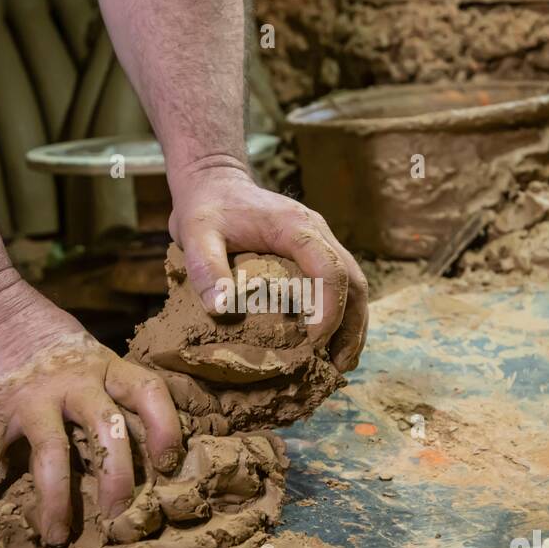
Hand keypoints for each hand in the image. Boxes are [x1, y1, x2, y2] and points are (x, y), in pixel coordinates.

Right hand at [0, 274, 182, 544]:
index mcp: (102, 366)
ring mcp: (31, 395)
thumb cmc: (33, 329)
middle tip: (119, 516)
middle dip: (118, 479)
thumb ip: (101, 385)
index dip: (166, 428)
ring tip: (56, 536)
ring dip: (56, 501)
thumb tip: (127, 433)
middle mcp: (74, 382)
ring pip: (54, 453)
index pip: (147, 392)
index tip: (168, 464)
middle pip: (110, 431)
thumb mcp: (82, 349)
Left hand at [168, 158, 368, 371]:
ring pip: (354, 284)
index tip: (314, 343)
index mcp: (296, 227)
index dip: (329, 310)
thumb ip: (206, 268)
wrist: (213, 181)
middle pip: (353, 281)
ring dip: (352, 325)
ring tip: (339, 364)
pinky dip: (341, 314)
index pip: (330, 270)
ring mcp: (320, 240)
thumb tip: (222, 311)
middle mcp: (317, 232)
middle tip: (338, 366)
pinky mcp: (313, 251)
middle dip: (350, 327)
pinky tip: (329, 343)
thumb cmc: (205, 207)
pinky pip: (339, 283)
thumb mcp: (195, 234)